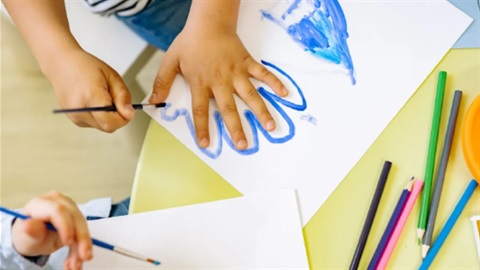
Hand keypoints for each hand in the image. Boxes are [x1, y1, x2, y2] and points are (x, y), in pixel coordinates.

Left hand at [11, 191, 91, 269]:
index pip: (58, 210)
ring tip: (75, 266)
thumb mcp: (26, 236)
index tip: (68, 243)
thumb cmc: (27, 235)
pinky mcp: (76, 216)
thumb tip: (29, 225)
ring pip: (82, 226)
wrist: (33, 235)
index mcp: (41, 203)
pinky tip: (74, 261)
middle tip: (84, 257)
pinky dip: (80, 248)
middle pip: (75, 218)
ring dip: (82, 247)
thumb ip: (31, 231)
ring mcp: (69, 207)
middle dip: (82, 239)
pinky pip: (82, 231)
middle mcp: (58, 201)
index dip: (66, 226)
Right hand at [47, 48, 134, 132]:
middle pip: (108, 127)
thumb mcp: (112, 76)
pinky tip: (94, 101)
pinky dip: (100, 116)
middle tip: (114, 99)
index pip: (111, 122)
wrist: (61, 64)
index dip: (123, 118)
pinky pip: (94, 124)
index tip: (126, 108)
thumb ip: (123, 97)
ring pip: (102, 127)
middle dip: (117, 117)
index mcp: (90, 96)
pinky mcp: (73, 119)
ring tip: (102, 98)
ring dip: (108, 117)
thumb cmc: (87, 67)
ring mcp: (74, 116)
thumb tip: (129, 115)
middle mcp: (79, 110)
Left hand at [150, 28, 287, 149]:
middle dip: (236, 127)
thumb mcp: (171, 61)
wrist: (209, 22)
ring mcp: (236, 72)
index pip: (200, 110)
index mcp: (201, 83)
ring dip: (261, 111)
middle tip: (243, 145)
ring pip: (250, 95)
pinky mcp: (248, 63)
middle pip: (228, 108)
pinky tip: (286, 94)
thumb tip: (152, 101)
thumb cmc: (190, 42)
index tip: (206, 144)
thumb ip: (162, 82)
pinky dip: (275, 83)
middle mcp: (220, 81)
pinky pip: (263, 74)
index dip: (202, 128)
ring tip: (270, 127)